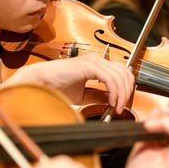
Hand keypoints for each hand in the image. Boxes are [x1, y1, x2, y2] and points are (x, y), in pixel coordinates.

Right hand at [3, 53, 134, 113]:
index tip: (121, 104)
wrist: (41, 82)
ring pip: (120, 76)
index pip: (121, 72)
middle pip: (125, 72)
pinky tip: (110, 102)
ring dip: (121, 94)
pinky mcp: (90, 66)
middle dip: (127, 91)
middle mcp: (97, 60)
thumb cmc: (56, 86)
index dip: (125, 88)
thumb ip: (97, 96)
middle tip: (121, 106)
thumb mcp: (83, 95)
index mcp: (96, 64)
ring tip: (116, 107)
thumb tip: (111, 101)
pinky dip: (114, 92)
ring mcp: (94, 61)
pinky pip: (111, 79)